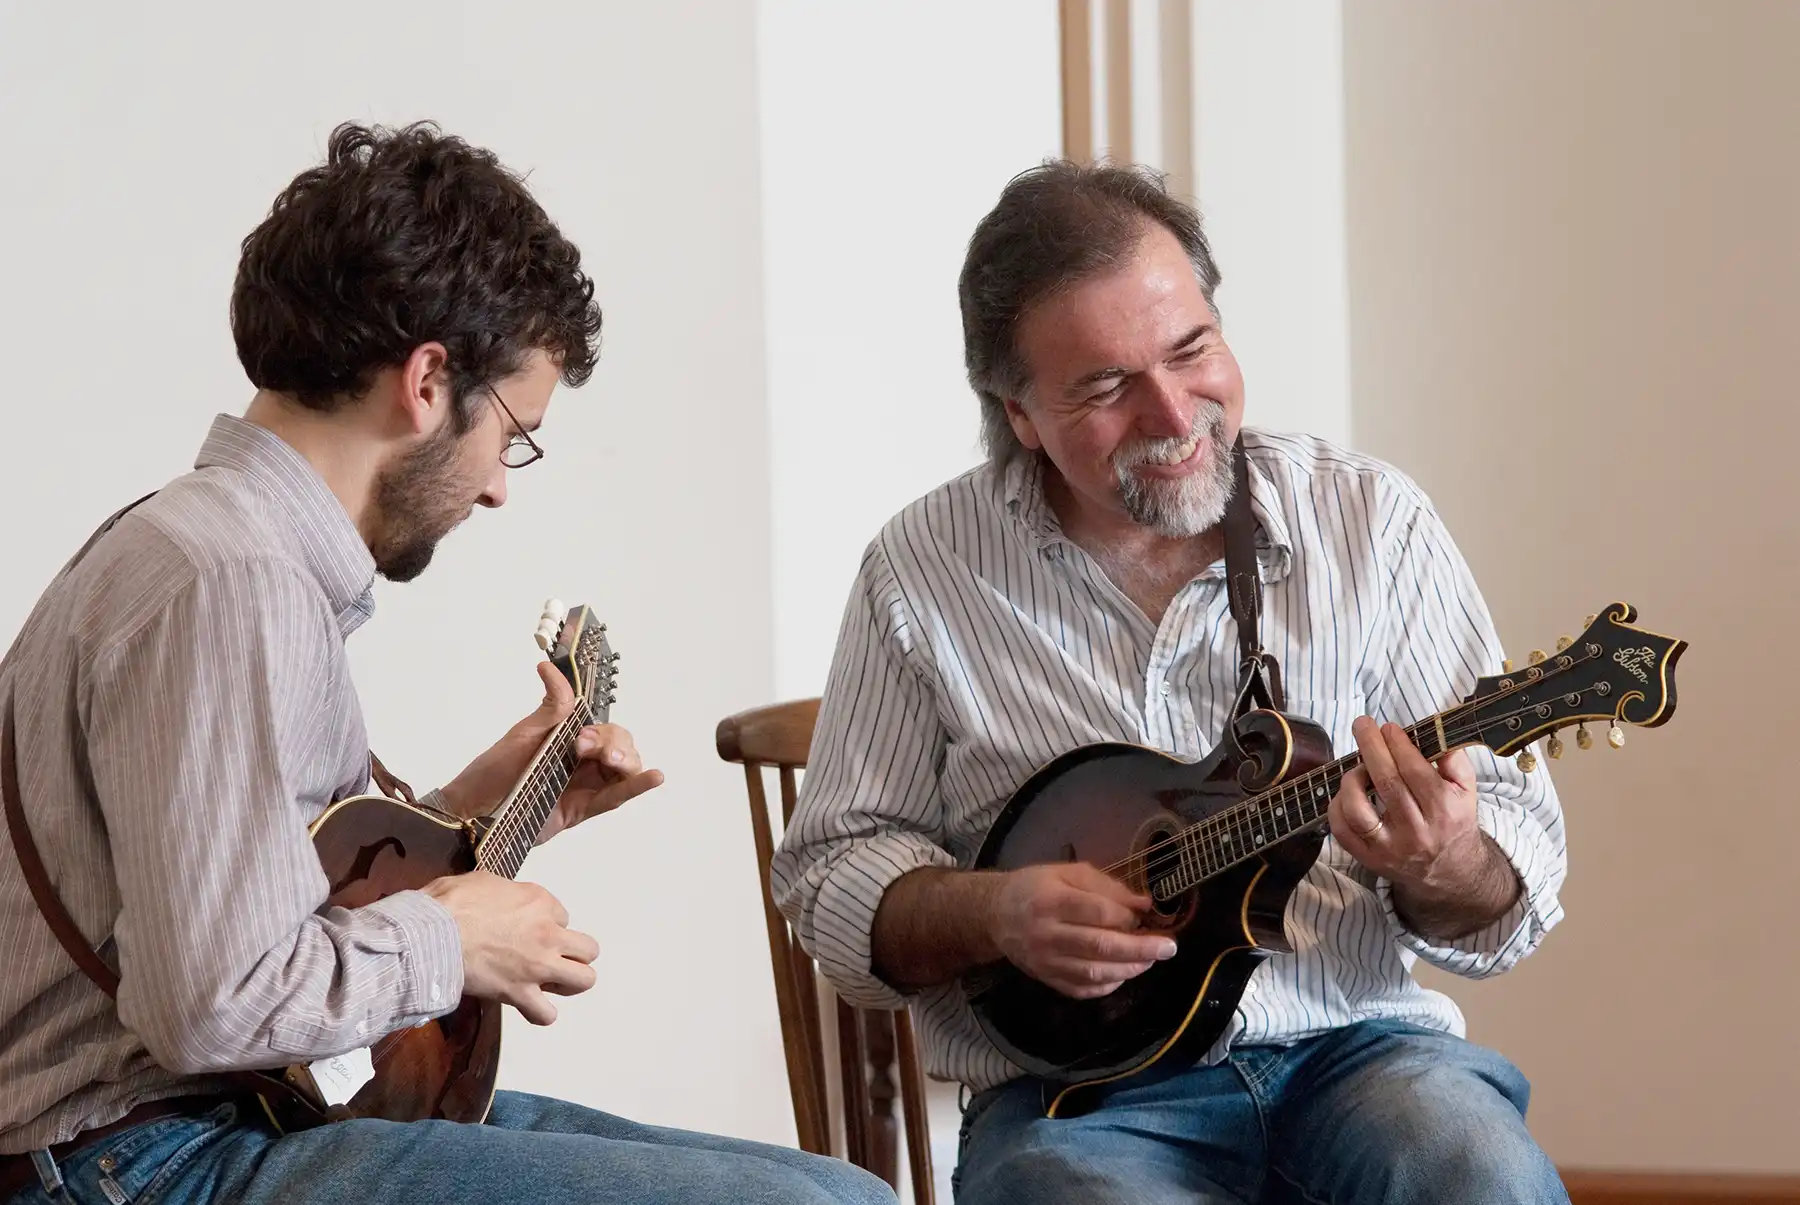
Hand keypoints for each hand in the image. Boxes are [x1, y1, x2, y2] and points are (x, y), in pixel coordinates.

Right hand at [423, 871, 597, 1024]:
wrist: (430, 935)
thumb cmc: (450, 903)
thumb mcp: (484, 881)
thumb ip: (506, 893)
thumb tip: (503, 901)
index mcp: (540, 901)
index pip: (563, 916)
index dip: (547, 923)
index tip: (526, 929)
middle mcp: (548, 933)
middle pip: (588, 949)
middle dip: (573, 953)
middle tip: (551, 956)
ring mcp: (538, 966)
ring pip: (584, 980)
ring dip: (569, 981)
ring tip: (550, 981)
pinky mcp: (519, 994)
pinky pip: (546, 1014)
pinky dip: (540, 1012)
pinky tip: (530, 1004)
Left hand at [442, 661, 664, 842]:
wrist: (474, 810)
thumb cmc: (493, 771)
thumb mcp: (524, 733)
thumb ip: (551, 707)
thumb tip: (550, 667)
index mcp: (569, 737)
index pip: (603, 724)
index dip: (601, 729)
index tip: (582, 736)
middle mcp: (582, 760)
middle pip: (620, 744)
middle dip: (611, 743)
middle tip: (583, 749)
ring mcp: (586, 784)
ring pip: (624, 768)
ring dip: (626, 760)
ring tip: (614, 761)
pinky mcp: (584, 809)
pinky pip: (616, 797)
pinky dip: (638, 786)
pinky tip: (654, 777)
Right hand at [988, 863, 1177, 999]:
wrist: (996, 915)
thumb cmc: (1036, 887)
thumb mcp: (1066, 872)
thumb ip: (1106, 885)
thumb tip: (1143, 904)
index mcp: (1051, 900)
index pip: (1096, 911)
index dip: (1126, 916)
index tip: (1145, 914)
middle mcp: (1046, 934)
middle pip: (1100, 946)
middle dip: (1140, 948)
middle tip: (1169, 948)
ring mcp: (1045, 961)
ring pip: (1095, 973)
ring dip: (1130, 969)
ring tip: (1150, 960)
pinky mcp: (1046, 979)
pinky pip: (1083, 989)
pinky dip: (1109, 985)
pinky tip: (1124, 973)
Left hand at [1328, 717, 1485, 892]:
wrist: (1451, 870)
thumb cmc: (1453, 820)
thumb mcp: (1467, 790)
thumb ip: (1454, 760)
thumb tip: (1435, 733)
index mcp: (1443, 810)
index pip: (1414, 771)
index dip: (1397, 745)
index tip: (1387, 728)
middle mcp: (1417, 831)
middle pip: (1386, 783)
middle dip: (1370, 747)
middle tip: (1362, 725)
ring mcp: (1390, 849)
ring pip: (1357, 809)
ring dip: (1352, 778)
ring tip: (1359, 766)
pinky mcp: (1370, 859)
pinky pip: (1342, 830)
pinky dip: (1337, 806)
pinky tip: (1347, 792)